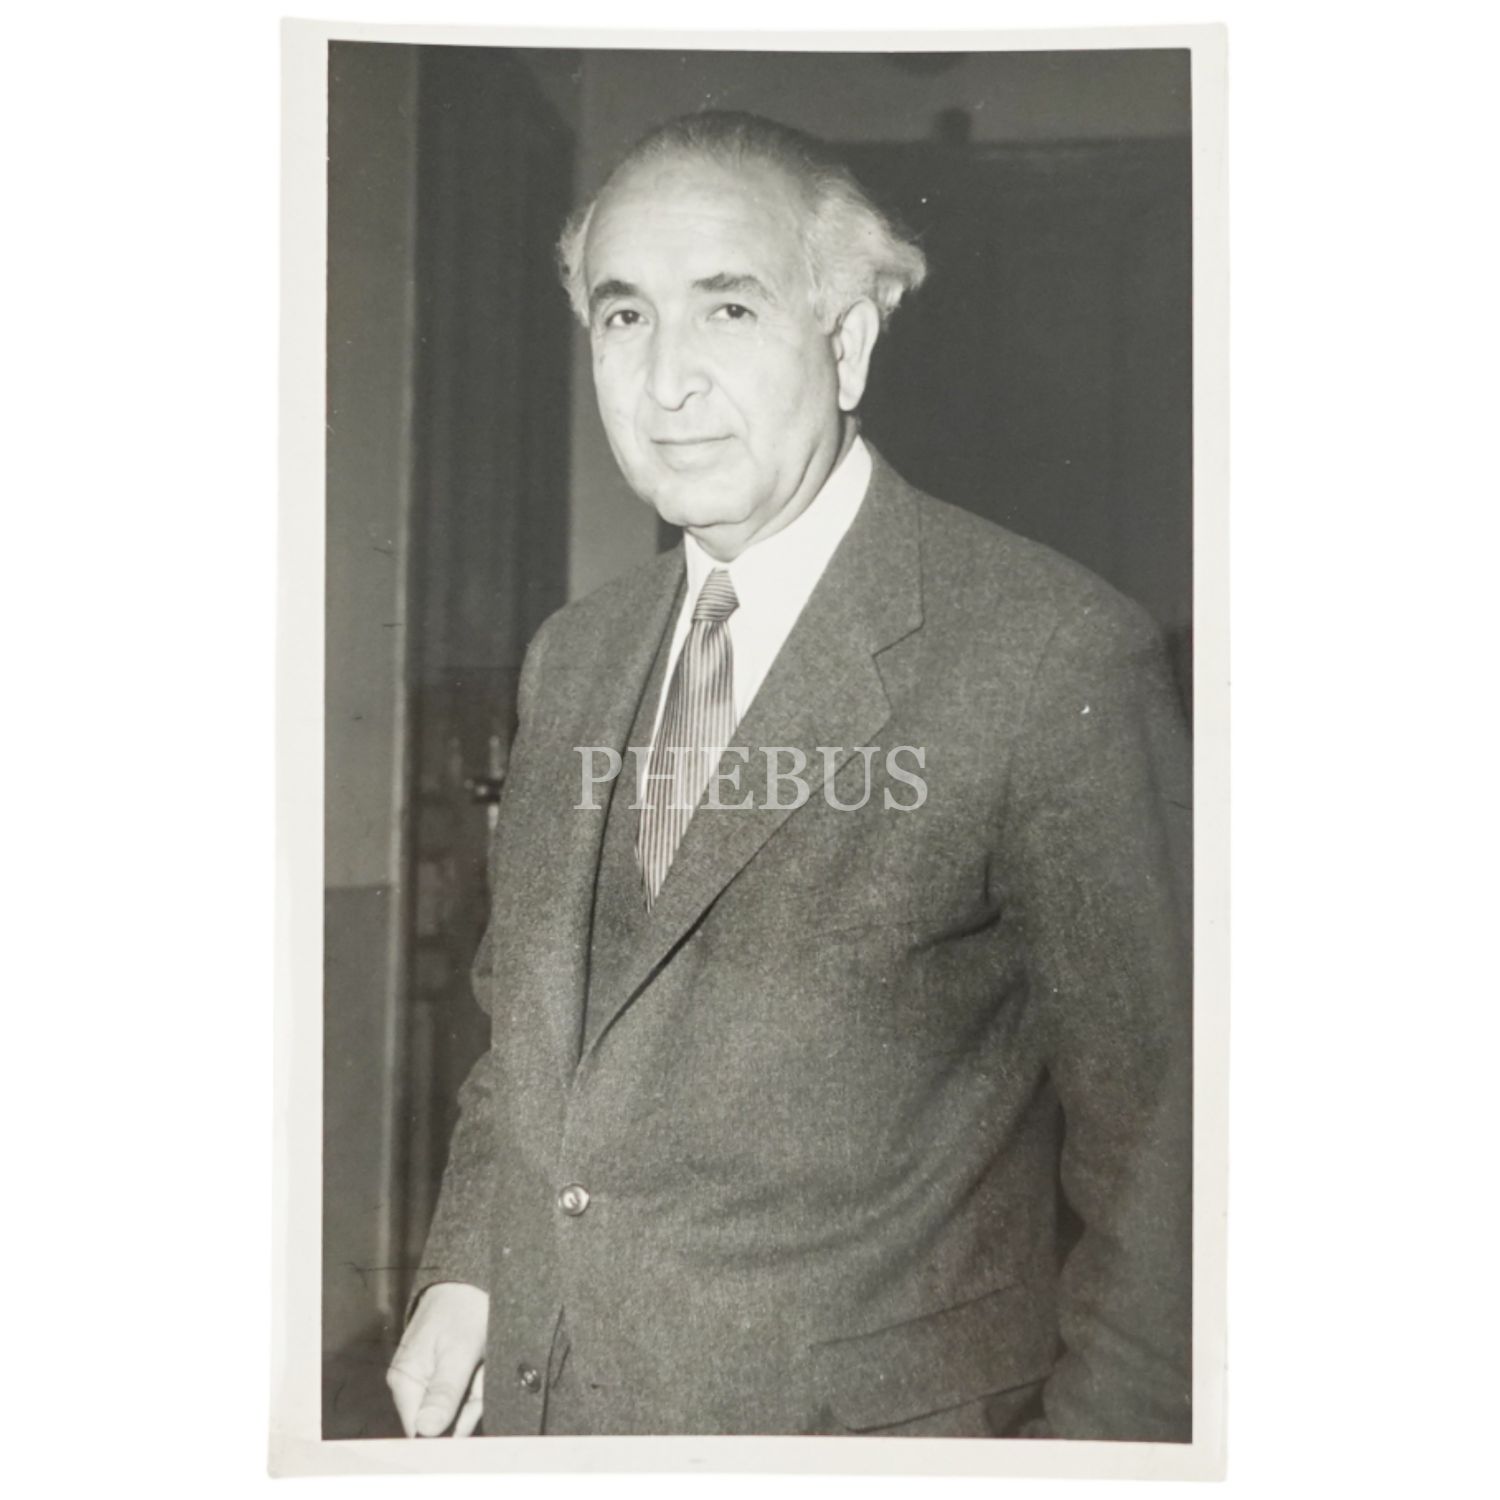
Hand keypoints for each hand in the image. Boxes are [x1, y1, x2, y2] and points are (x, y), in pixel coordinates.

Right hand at [386, 1281, 489, 1436]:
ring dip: (478, 1389)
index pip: (419, 1431)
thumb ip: (444, 1393)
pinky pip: (464, 1390)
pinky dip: (479, 1380)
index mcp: (405, 1382)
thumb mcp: (459, 1352)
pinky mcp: (443, 1371)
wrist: (469, 1279)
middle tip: (480, 1372)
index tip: (470, 1408)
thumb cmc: (461, 1309)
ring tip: (482, 1361)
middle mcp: (412, 1384)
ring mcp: (427, 1377)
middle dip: (471, 1402)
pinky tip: (482, 1362)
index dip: (449, 1430)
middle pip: (444, 1419)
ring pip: (459, 1405)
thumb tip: (426, 1431)